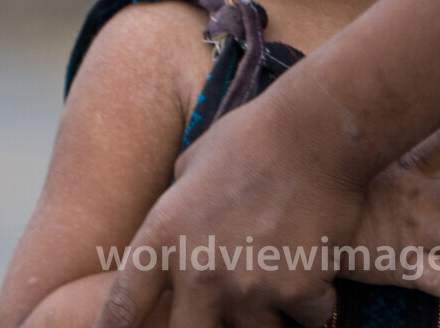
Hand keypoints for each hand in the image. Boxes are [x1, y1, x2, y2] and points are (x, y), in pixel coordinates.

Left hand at [95, 88, 360, 327]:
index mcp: (164, 236)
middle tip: (223, 306)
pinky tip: (317, 269)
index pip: (123, 307)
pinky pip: (306, 319)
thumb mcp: (193, 163)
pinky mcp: (297, 290)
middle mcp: (199, 271)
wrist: (316, 131)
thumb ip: (178, 205)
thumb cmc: (254, 135)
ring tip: (278, 277)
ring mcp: (248, 286)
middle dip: (205, 326)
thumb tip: (179, 227)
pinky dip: (313, 302)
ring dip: (265, 314)